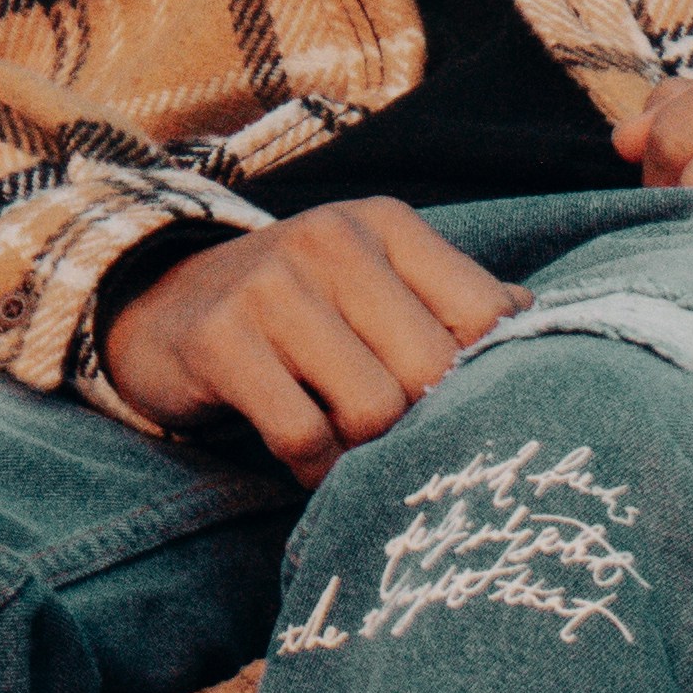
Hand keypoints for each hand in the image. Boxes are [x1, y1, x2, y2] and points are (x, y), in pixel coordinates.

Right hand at [100, 199, 520, 486]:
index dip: (482, 378)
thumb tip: (535, 324)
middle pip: (431, 372)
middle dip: (419, 424)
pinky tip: (304, 459)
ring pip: (372, 409)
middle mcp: (331, 241)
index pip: (484, 315)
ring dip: (364, 451)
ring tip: (346, 448)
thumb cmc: (293, 309)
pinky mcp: (220, 341)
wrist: (157, 306)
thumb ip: (449, 303)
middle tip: (394, 440)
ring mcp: (271, 287)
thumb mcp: (372, 282)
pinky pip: (302, 434)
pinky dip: (313, 468)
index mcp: (385, 224)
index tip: (455, 406)